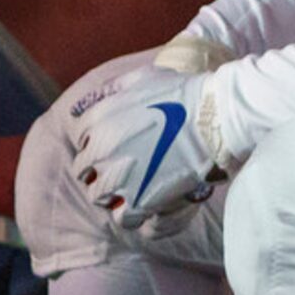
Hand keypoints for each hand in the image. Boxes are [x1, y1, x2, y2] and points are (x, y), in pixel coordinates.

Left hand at [69, 71, 224, 228]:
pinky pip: (123, 218)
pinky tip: (143, 208)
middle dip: (98, 170)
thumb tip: (91, 100)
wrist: (213, 118)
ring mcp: (119, 177)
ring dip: (110, 195)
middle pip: (84, 169)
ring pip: (97, 196)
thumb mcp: (142, 77)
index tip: (113, 146)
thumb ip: (112, 88)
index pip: (81, 138)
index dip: (96, 142)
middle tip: (120, 170)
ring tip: (129, 191)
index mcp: (98, 120)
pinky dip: (130, 215)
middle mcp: (101, 150)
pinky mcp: (141, 200)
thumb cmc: (183, 93)